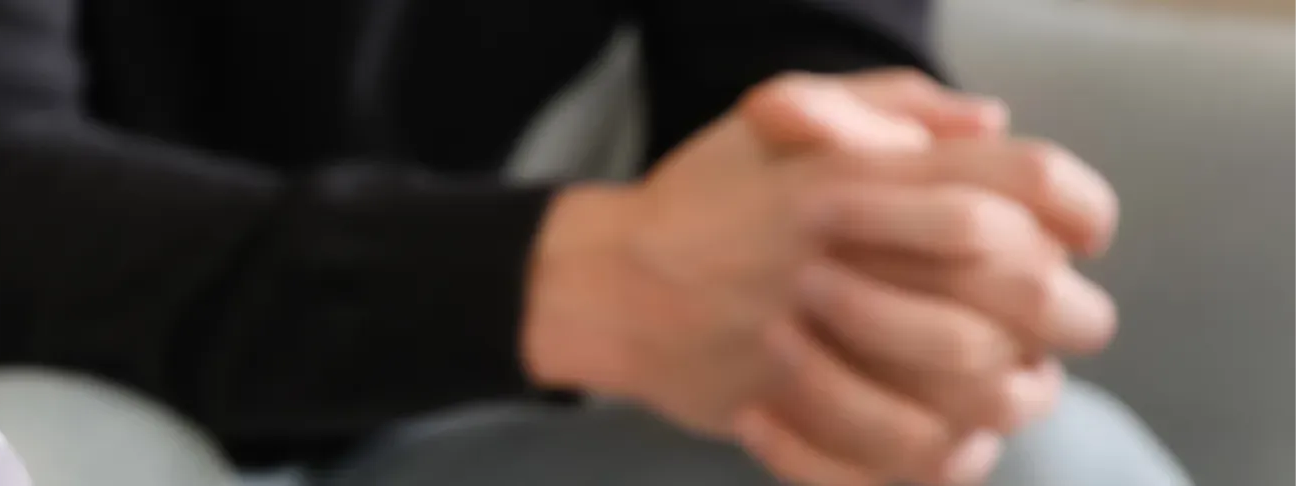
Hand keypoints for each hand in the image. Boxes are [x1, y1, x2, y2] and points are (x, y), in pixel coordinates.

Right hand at [521, 71, 1118, 483]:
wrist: (596, 280)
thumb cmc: (703, 199)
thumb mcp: (780, 116)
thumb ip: (889, 105)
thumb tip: (989, 122)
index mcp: (853, 173)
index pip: (1017, 182)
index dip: (1075, 210)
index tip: (1079, 237)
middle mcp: (839, 247)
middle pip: (1019, 291)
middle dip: (1065, 318)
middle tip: (1067, 330)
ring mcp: (807, 329)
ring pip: (974, 384)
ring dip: (1012, 395)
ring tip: (1014, 395)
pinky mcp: (780, 399)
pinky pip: (902, 449)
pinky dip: (945, 458)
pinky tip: (953, 447)